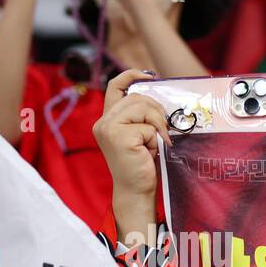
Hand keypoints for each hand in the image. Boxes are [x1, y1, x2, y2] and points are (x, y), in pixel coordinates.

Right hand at [93, 68, 171, 208]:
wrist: (136, 191)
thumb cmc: (140, 163)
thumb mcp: (139, 133)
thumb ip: (140, 115)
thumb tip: (157, 94)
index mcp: (106, 120)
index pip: (114, 86)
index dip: (130, 75)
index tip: (149, 75)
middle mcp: (103, 122)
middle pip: (137, 97)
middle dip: (156, 110)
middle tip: (163, 129)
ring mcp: (109, 129)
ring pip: (143, 107)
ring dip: (157, 124)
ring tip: (157, 141)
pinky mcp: (120, 137)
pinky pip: (148, 126)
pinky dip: (155, 138)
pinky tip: (150, 152)